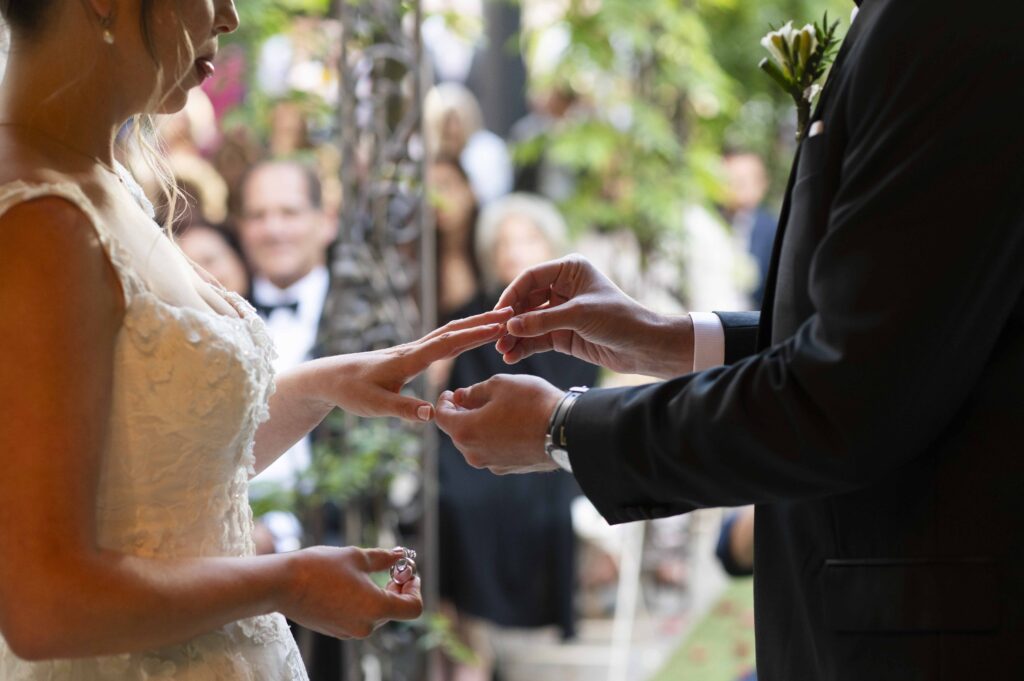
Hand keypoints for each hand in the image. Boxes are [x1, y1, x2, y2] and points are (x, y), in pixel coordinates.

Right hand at [282, 546, 421, 639]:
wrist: (283, 584)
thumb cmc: (321, 567)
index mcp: (376, 608)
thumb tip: (401, 555)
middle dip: (397, 589)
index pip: (412, 608)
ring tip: (367, 574)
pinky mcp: (335, 630)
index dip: (415, 589)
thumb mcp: (358, 557)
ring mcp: (349, 631)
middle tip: (392, 568)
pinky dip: (362, 603)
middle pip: (394, 611)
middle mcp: (365, 626)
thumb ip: (385, 559)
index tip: (408, 573)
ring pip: (375, 615)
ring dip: (378, 595)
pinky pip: (358, 618)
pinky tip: (349, 585)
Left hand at [309, 307, 514, 421]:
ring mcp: (413, 350)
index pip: (447, 344)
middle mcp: (413, 350)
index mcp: (408, 360)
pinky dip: (463, 334)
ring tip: (501, 320)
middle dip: (482, 323)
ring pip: (450, 333)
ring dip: (475, 325)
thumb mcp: (375, 405)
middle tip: (511, 315)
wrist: (330, 377)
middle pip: (453, 331)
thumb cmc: (351, 391)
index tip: (498, 329)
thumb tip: (431, 413)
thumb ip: (403, 409)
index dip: (473, 336)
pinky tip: (474, 335)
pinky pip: (444, 341)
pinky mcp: (412, 355)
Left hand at [434, 374, 563, 473]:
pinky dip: (492, 437)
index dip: (443, 402)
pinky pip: (492, 451)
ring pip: (474, 443)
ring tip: (491, 409)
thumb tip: (460, 397)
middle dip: (459, 414)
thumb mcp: (500, 384)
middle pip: (456, 432)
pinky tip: (507, 424)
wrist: (566, 431)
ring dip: (477, 426)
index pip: (441, 417)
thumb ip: (474, 391)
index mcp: (465, 431)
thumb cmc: (531, 403)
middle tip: (468, 398)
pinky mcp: (508, 468)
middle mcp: (473, 453)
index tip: (450, 392)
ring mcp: (491, 463)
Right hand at [494, 255, 693, 378]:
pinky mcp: (563, 334)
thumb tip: (511, 326)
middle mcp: (563, 288)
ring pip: (529, 322)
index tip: (500, 312)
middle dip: (511, 319)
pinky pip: (537, 339)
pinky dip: (524, 347)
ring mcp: (561, 312)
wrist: (644, 346)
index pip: (531, 277)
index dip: (513, 294)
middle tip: (496, 335)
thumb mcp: (579, 315)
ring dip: (515, 336)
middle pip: (526, 300)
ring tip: (501, 350)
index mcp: (570, 270)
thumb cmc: (620, 319)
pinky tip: (512, 357)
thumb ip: (543, 320)